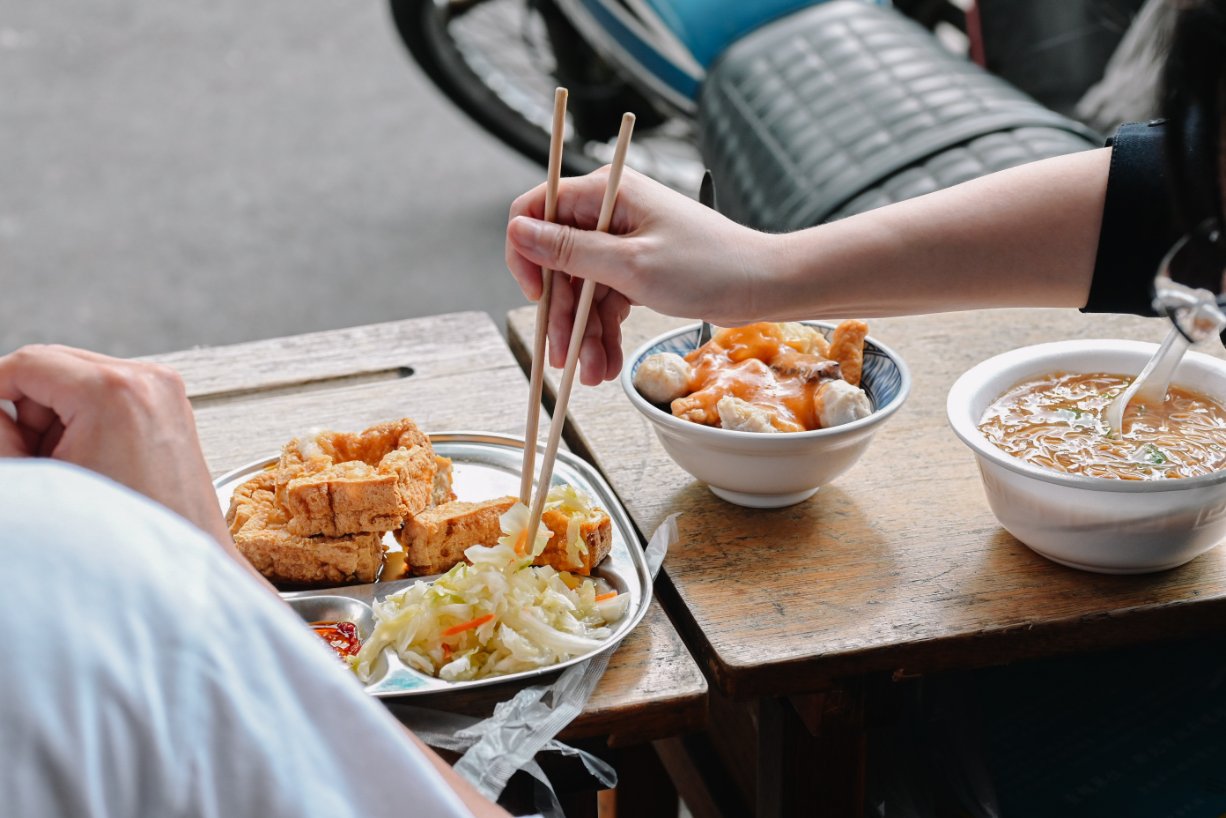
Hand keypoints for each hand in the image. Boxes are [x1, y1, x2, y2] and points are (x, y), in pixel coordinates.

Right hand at [0, 345, 231, 547]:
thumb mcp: (41, 476)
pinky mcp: (171, 403)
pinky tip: (92, 458)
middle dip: (28, 407)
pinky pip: (109, 392)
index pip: (28, 363)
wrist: (177, 566)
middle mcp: (148, 380)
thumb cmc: (116, 534)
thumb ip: (1, 434)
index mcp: (114, 392)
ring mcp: (165, 389)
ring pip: (79, 377)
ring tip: (69, 464)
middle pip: (55, 365)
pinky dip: (86, 417)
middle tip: (33, 455)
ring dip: (57, 414)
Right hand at [506, 167, 776, 383]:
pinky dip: (603, 332)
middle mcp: (611, 212)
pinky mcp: (637, 268)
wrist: (763, 286)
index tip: (534, 294)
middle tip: (563, 357)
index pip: (537, 210)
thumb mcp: (631, 264)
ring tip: (590, 373)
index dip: (526, 252)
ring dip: (582, 332)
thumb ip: (571, 251)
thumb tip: (518, 230)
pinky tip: (604, 363)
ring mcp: (624, 242)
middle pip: (558, 262)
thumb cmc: (709, 266)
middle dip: (561, 313)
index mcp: (606, 193)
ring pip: (581, 289)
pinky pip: (606, 300)